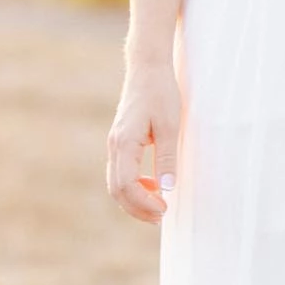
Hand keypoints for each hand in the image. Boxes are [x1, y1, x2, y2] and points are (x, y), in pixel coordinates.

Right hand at [107, 63, 181, 224]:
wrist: (148, 68)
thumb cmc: (160, 92)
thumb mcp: (169, 125)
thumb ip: (166, 158)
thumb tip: (167, 188)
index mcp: (124, 143)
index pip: (126, 185)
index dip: (143, 203)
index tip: (164, 209)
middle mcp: (114, 146)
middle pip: (116, 189)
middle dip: (137, 208)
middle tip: (161, 216)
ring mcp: (115, 144)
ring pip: (116, 183)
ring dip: (135, 199)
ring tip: (158, 207)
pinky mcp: (120, 142)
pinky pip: (121, 172)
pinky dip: (134, 185)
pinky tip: (154, 184)